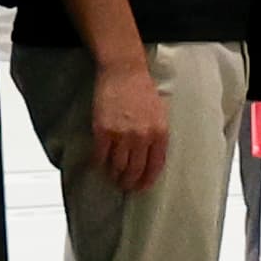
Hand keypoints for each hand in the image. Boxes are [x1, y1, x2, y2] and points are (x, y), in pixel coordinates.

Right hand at [89, 60, 168, 194]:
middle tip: (125, 186)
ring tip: (113, 177)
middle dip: (129, 182)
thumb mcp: (160, 114)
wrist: (124, 72)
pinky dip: (99, 164)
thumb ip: (157, 135)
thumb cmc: (142, 90)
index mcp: (160, 134)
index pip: (155, 167)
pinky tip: (100, 165)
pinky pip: (100, 156)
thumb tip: (152, 156)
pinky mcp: (103, 130)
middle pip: (135, 170)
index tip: (142, 187)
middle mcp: (142, 137)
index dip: (147, 181)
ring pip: (117, 166)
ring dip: (114, 175)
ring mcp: (122, 135)